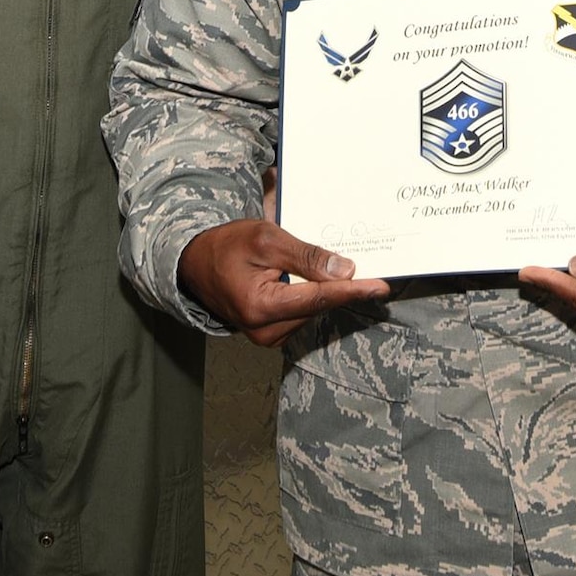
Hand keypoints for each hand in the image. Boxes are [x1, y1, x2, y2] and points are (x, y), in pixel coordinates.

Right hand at [177, 218, 389, 346]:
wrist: (194, 262)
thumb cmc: (226, 246)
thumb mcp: (267, 239)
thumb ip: (307, 257)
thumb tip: (345, 271)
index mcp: (261, 307)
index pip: (318, 298)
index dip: (353, 291)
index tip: (381, 287)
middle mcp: (264, 330)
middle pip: (318, 305)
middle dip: (342, 286)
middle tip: (367, 266)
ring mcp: (266, 335)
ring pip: (312, 310)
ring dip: (325, 290)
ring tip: (330, 267)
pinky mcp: (269, 332)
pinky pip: (302, 313)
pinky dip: (313, 296)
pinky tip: (314, 279)